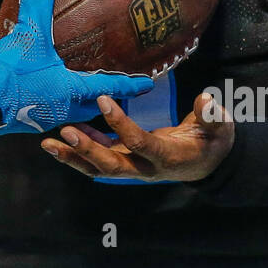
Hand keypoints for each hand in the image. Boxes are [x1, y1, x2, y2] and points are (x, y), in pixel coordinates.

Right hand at [0, 0, 152, 139]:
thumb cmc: (9, 73)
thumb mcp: (27, 35)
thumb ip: (37, 6)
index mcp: (71, 90)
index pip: (109, 87)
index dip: (129, 84)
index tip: (147, 84)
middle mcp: (64, 109)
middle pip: (94, 107)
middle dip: (106, 99)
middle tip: (115, 90)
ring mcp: (45, 118)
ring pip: (73, 114)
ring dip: (82, 105)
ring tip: (83, 93)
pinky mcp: (26, 122)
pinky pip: (51, 115)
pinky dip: (57, 106)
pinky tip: (47, 96)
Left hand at [42, 92, 234, 181]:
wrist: (208, 162)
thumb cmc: (213, 141)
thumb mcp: (220, 128)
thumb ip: (212, 116)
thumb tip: (207, 99)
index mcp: (167, 157)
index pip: (140, 143)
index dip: (121, 124)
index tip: (104, 100)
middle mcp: (145, 168)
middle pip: (111, 166)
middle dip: (87, 151)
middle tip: (64, 132)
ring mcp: (133, 167)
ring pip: (98, 168)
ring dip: (73, 156)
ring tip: (48, 143)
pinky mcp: (126, 160)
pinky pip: (98, 160)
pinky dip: (80, 150)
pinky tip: (63, 136)